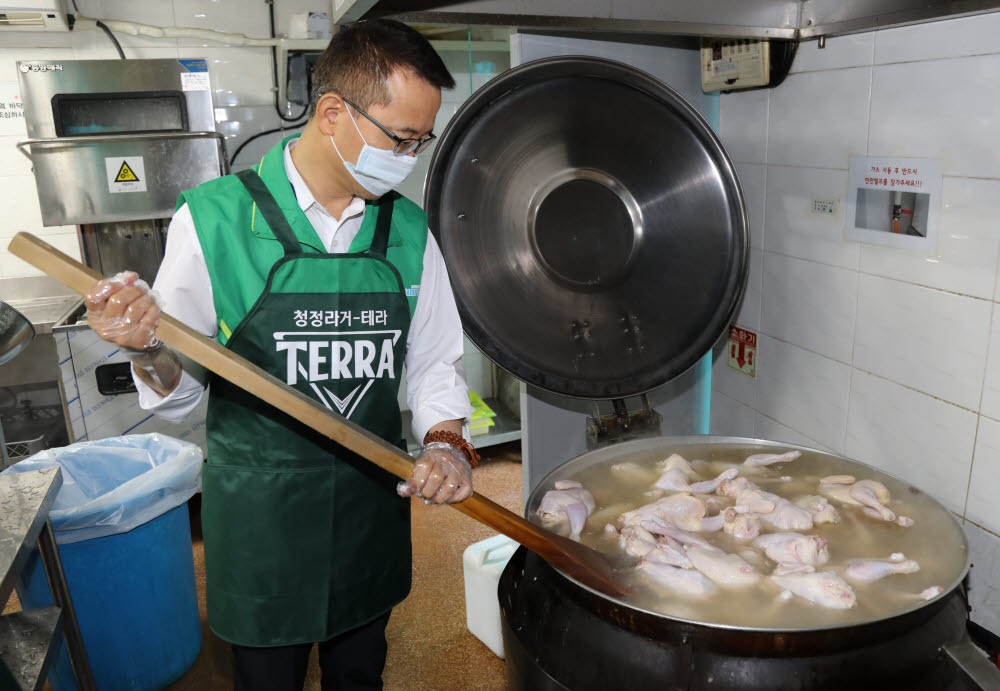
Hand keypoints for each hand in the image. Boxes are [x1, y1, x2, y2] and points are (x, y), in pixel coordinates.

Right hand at [84, 271, 180, 396]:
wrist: (136, 342)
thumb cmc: (124, 317)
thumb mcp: (114, 301)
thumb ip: (118, 286)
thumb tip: (130, 277)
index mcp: (95, 315)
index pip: (93, 297)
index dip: (111, 284)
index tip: (127, 278)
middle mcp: (104, 327)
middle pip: (117, 300)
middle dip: (134, 290)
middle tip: (142, 288)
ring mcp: (120, 335)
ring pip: (135, 308)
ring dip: (146, 299)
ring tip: (148, 298)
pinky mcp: (137, 340)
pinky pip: (148, 319)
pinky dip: (153, 310)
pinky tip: (152, 309)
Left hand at [398, 442, 472, 503]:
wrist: (452, 450)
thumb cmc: (433, 462)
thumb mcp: (420, 464)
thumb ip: (411, 479)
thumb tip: (403, 492)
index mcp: (432, 455)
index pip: (423, 466)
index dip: (415, 482)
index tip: (414, 489)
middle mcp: (447, 460)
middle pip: (436, 479)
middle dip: (427, 492)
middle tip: (425, 495)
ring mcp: (459, 469)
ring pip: (449, 488)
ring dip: (438, 499)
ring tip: (433, 499)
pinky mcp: (468, 479)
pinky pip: (462, 493)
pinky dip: (453, 499)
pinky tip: (446, 498)